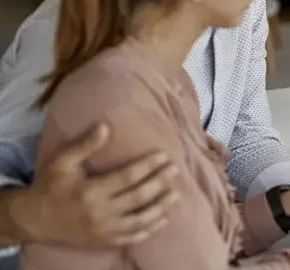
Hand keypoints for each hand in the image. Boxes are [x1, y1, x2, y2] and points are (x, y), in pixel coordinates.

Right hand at [12, 123, 179, 246]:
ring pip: (140, 220)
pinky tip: (163, 219)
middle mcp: (99, 213)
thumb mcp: (62, 162)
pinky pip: (132, 237)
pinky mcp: (104, 242)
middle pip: (138, 198)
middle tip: (176, 170)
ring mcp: (103, 230)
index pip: (127, 177)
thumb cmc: (50, 186)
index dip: (148, 166)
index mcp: (91, 191)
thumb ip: (85, 145)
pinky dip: (149, 229)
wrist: (34, 220)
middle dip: (159, 183)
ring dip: (160, 208)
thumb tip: (106, 126)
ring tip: (176, 194)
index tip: (164, 157)